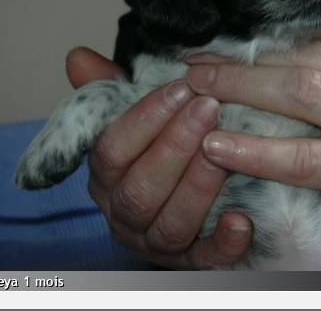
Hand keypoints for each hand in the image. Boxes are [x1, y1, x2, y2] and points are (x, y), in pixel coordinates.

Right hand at [66, 47, 252, 268]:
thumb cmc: (159, 153)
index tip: (183, 87)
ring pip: (169, 225)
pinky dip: (223, 243)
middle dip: (174, 146)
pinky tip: (242, 219)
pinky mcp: (194, 263)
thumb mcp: (137, 120)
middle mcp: (126, 214)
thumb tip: (79, 57)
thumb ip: (110, 92)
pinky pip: (206, 261)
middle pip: (138, 189)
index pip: (112, 150)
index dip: (146, 118)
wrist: (189, 208)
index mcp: (108, 178)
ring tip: (223, 152)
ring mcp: (159, 242)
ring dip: (197, 186)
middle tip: (208, 109)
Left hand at [185, 21, 320, 238]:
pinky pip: (301, 159)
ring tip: (198, 87)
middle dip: (246, 52)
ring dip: (243, 86)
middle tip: (196, 54)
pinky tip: (216, 147)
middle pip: (305, 54)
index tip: (226, 20)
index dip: (269, 20)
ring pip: (302, 93)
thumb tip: (286, 17)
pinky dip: (256, 152)